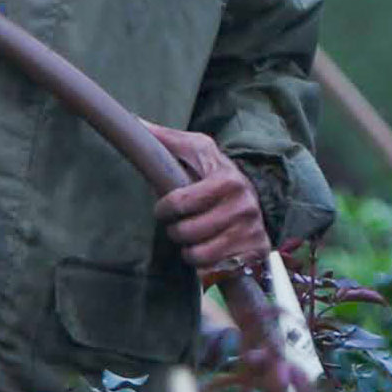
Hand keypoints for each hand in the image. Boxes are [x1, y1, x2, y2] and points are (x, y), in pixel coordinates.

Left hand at [148, 127, 267, 279]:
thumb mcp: (197, 151)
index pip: (179, 203)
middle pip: (186, 233)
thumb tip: (135, 121)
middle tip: (180, 224)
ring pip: (199, 255)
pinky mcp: (255, 253)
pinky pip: (216, 270)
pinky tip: (210, 251)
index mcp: (227, 179)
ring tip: (193, 237)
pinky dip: (206, 265)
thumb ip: (167, 140)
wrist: (256, 197)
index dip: (164, 209)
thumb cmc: (215, 173)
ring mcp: (251, 232)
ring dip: (189, 249)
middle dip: (176, 230)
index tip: (164, 208)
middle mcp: (244, 206)